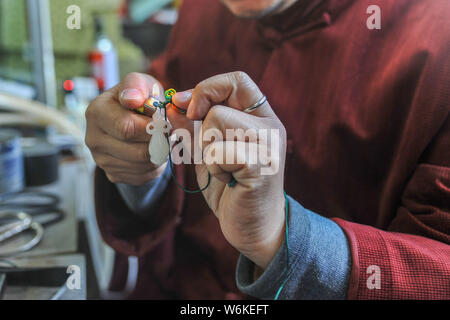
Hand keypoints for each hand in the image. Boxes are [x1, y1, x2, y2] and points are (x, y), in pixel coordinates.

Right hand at [85, 72, 166, 184]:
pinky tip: (154, 151)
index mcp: (96, 112)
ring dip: (160, 154)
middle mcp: (93, 138)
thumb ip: (137, 87)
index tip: (166, 123)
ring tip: (162, 140)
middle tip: (169, 133)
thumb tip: (133, 100)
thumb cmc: (139, 98)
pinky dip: (155, 165)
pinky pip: (142, 176)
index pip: (127, 128)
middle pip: (137, 151)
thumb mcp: (140, 84)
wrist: (132, 117)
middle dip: (160, 143)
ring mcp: (101, 159)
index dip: (153, 128)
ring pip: (143, 165)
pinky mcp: (113, 174)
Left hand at [172, 72, 286, 269]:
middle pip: (219, 103)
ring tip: (224, 170)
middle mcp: (270, 126)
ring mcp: (269, 144)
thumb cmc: (232, 186)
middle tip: (211, 154)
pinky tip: (228, 180)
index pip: (237, 81)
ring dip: (208, 150)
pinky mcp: (262, 165)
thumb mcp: (209, 150)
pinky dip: (215, 167)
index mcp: (261, 117)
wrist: (254, 227)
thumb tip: (173, 104)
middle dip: (201, 130)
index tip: (189, 109)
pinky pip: (219, 150)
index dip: (208, 89)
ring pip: (217, 122)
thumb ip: (195, 126)